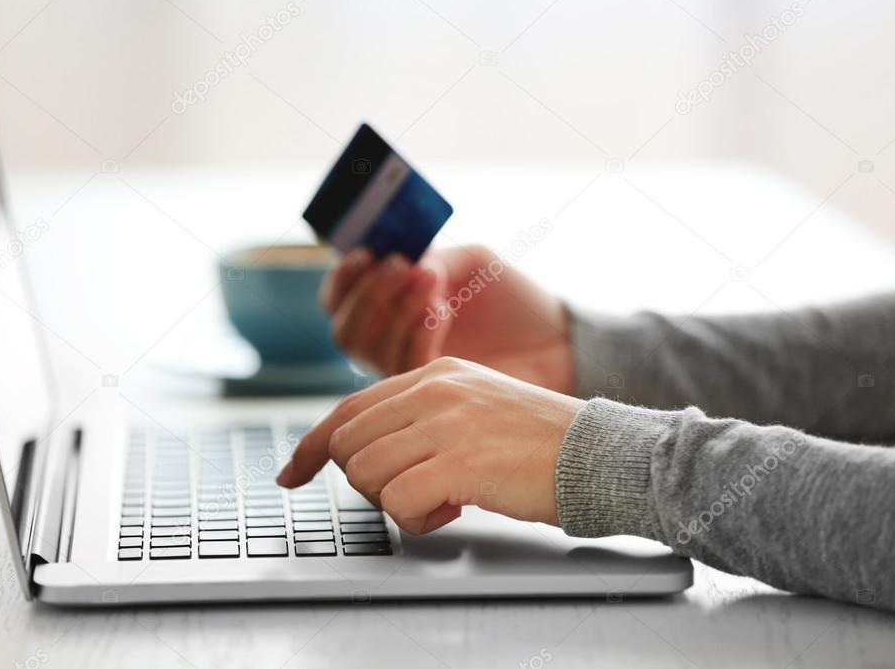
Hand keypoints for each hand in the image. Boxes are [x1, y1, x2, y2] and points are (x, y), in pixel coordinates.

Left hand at [276, 357, 583, 533]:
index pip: (349, 407)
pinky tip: (453, 510)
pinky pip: (398, 502)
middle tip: (411, 491)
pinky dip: (417, 520)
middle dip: (366, 480)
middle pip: (348, 443)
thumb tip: (369, 451)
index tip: (293, 472)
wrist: (601, 453)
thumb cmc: (542, 442)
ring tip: (439, 499)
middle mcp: (434, 391)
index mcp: (435, 375)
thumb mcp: (475, 407)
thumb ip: (423, 416)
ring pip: (365, 473)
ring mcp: (446, 423)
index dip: (313, 445)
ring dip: (393, 501)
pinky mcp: (460, 461)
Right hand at [319, 245, 573, 393]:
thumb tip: (402, 265)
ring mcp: (408, 372)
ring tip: (432, 278)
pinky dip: (417, 332)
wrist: (558, 342)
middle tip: (402, 265)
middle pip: (346, 329)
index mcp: (390, 306)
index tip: (365, 253)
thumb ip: (433, 259)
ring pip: (369, 349)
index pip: (340, 298)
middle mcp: (390, 343)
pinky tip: (443, 308)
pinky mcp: (430, 396)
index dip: (344, 278)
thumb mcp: (472, 262)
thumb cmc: (514, 299)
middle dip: (369, 293)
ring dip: (395, 307)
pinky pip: (403, 367)